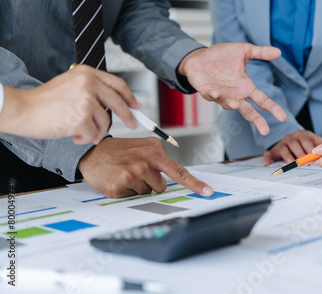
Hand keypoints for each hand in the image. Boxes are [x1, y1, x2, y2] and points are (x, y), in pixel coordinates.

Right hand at [0, 65, 140, 143]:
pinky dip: (85, 139)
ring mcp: (85, 100)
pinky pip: (93, 134)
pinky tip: (73, 136)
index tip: (136, 105)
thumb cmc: (43, 101)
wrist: (22, 110)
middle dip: (128, 116)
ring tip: (83, 134)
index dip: (129, 96)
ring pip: (105, 122)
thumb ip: (91, 89)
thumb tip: (113, 102)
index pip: (117, 84)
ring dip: (96, 132)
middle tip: (132, 124)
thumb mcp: (70, 85)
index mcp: (87, 73)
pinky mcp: (80, 117)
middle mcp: (88, 83)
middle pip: (118, 102)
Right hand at [78, 137, 213, 197]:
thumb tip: (175, 173)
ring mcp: (132, 174)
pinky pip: (133, 196)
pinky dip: (127, 191)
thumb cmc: (120, 151)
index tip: (208, 192)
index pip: (179, 171)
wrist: (93, 153)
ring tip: (126, 174)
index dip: (195, 184)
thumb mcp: (143, 145)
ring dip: (139, 187)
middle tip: (136, 172)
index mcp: (153, 152)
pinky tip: (118, 179)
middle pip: (162, 187)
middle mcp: (144, 162)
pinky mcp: (120, 186)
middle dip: (151, 182)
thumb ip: (160, 156)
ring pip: (148, 193)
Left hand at [178, 43, 286, 134]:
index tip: (282, 117)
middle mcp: (235, 95)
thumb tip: (279, 52)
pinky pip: (211, 96)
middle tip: (265, 130)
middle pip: (248, 111)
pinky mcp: (207, 91)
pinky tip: (216, 94)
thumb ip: (260, 52)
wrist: (200, 56)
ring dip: (231, 104)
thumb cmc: (222, 56)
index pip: (262, 100)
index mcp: (246, 87)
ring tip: (236, 104)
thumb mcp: (244, 51)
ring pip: (228, 104)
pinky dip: (213, 96)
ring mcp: (221, 95)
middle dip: (256, 120)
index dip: (272, 108)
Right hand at [263, 130, 321, 165]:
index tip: (314, 156)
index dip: (310, 148)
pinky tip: (267, 164)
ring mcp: (281, 143)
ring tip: (292, 163)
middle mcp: (291, 137)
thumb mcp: (315, 142)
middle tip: (305, 162)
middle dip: (300, 153)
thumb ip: (320, 145)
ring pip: (283, 148)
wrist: (291, 141)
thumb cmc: (305, 144)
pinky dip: (267, 158)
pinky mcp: (274, 150)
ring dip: (288, 156)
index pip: (306, 140)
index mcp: (302, 134)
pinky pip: (269, 153)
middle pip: (294, 144)